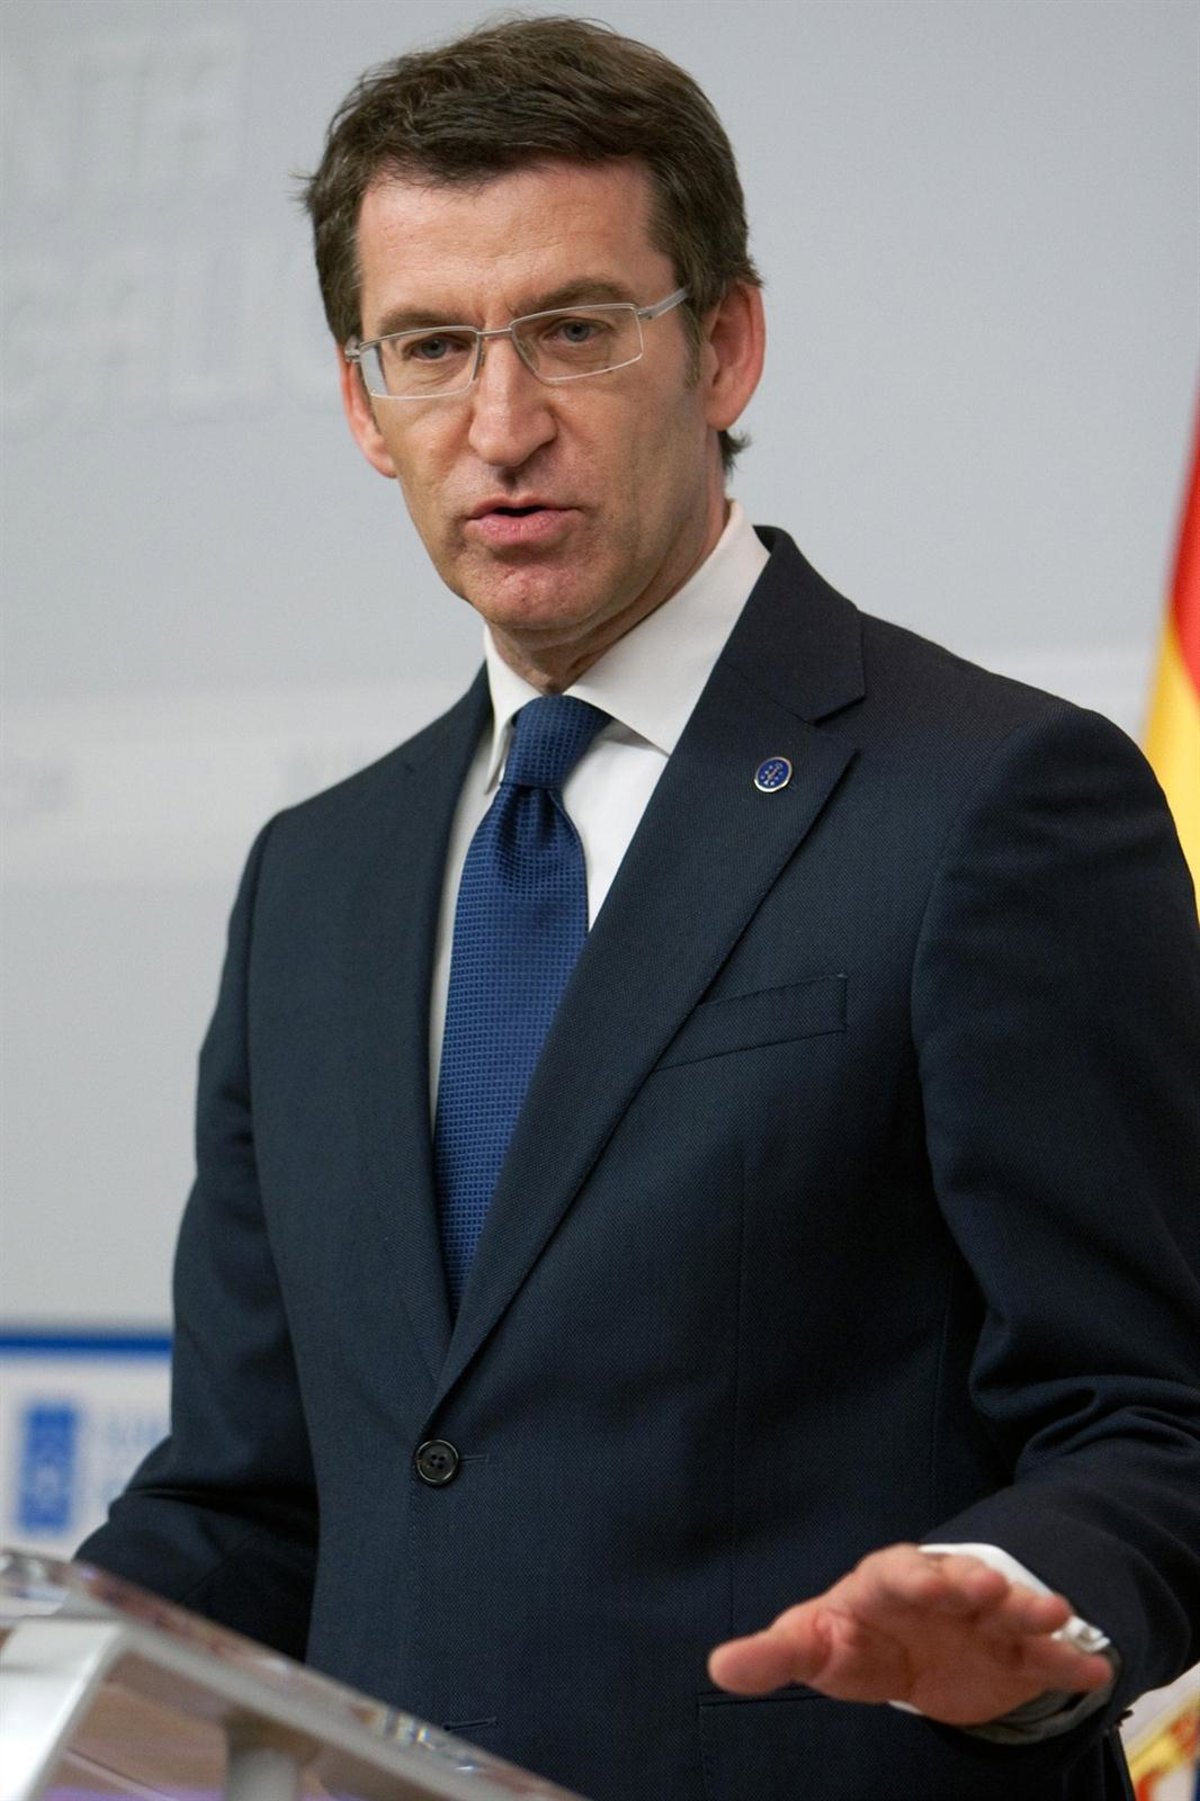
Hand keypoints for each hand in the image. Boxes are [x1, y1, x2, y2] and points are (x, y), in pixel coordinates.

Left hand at [707, 1544, 1112, 1724]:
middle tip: (990, 1585)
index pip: (894, 1573)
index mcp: (884, 1587)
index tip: (928, 1585)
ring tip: (1054, 1614)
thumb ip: (775, 1655)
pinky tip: (1091, 1668)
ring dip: (1028, 1608)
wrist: (914, 1646)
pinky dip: (1067, 1660)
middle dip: (971, 1582)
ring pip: (1007, 1608)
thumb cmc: (855, 1639)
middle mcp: (937, 1592)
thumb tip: (717, 1666)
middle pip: (956, 1579)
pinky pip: (1045, 1655)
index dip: (913, 1579)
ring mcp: (980, 1620)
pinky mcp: (1014, 1654)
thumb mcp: (815, 1645)